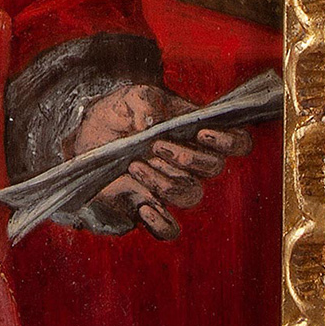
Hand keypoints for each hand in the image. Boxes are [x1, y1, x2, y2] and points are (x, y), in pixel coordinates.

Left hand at [69, 83, 253, 240]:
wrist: (87, 134)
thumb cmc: (119, 113)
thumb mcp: (130, 96)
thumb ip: (145, 101)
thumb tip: (154, 124)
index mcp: (197, 133)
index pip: (236, 142)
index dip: (230, 142)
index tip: (203, 133)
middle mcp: (192, 163)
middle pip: (213, 168)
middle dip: (187, 157)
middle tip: (155, 145)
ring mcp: (172, 186)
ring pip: (190, 195)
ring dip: (165, 181)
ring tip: (134, 165)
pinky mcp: (149, 206)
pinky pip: (169, 229)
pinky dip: (161, 224)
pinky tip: (144, 207)